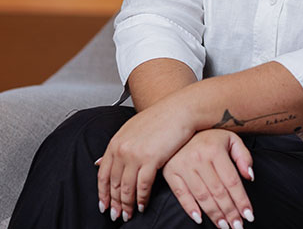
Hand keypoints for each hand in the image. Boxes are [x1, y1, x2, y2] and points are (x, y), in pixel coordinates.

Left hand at [96, 101, 193, 221]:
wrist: (180, 109)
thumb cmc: (161, 117)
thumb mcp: (132, 128)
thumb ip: (117, 146)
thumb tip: (98, 163)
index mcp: (116, 142)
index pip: (103, 174)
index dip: (103, 193)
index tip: (103, 205)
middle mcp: (122, 149)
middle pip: (114, 184)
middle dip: (114, 203)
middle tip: (116, 215)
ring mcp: (136, 155)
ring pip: (127, 188)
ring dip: (127, 204)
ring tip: (129, 214)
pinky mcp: (151, 159)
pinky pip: (143, 185)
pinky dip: (142, 198)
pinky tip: (143, 204)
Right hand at [163, 129, 254, 227]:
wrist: (180, 125)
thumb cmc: (210, 135)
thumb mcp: (230, 138)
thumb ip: (243, 156)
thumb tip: (250, 177)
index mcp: (215, 150)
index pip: (232, 181)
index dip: (241, 200)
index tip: (249, 215)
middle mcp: (199, 159)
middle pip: (218, 191)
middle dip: (229, 211)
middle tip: (238, 226)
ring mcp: (183, 166)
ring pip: (201, 195)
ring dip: (214, 214)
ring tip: (224, 226)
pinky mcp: (171, 173)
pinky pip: (181, 194)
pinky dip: (190, 208)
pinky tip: (199, 218)